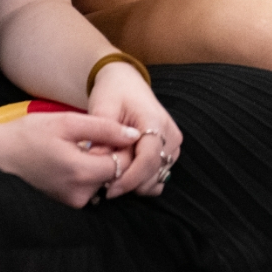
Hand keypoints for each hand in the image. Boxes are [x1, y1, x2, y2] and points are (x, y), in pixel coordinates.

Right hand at [0, 110, 145, 208]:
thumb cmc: (28, 134)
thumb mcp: (66, 122)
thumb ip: (104, 127)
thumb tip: (134, 134)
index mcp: (81, 173)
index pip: (124, 165)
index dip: (125, 148)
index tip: (116, 132)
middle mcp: (79, 195)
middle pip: (115, 176)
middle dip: (115, 156)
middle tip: (103, 136)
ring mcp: (71, 203)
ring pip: (103, 183)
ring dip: (102, 165)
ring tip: (86, 145)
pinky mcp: (64, 204)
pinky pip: (88, 188)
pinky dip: (89, 174)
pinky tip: (76, 157)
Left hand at [86, 60, 182, 198]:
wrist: (126, 82)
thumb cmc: (113, 92)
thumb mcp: (102, 109)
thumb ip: (102, 136)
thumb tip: (97, 163)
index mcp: (155, 121)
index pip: (148, 160)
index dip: (129, 179)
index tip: (108, 189)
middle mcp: (170, 134)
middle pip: (153, 173)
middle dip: (129, 183)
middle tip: (104, 185)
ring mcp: (173, 144)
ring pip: (156, 178)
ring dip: (135, 183)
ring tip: (113, 176)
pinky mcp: (171, 150)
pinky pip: (159, 176)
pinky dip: (142, 181)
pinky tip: (125, 175)